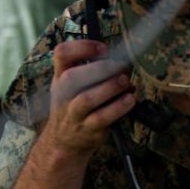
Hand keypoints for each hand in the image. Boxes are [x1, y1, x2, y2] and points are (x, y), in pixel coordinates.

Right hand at [41, 39, 134, 156]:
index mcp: (60, 76)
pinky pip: (102, 117)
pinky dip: (118, 107)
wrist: (64, 141)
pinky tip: (129, 100)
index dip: (82, 47)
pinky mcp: (88, 128)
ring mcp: (73, 113)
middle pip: (73, 77)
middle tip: (120, 66)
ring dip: (109, 88)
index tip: (103, 48)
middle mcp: (63, 94)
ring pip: (87, 99)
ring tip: (125, 81)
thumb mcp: (74, 86)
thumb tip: (126, 64)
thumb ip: (95, 72)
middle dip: (99, 68)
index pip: (62, 53)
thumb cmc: (75, 107)